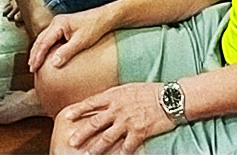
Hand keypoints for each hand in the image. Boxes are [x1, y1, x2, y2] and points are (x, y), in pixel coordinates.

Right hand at [28, 7, 111, 72]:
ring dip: (38, 51)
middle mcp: (56, 23)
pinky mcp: (64, 27)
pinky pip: (50, 38)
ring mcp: (59, 24)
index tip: (33, 68)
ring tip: (34, 63)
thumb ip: (66, 52)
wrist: (105, 17)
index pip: (43, 43)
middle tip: (31, 68)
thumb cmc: (94, 27)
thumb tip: (53, 63)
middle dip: (34, 54)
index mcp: (58, 24)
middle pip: (40, 40)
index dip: (37, 57)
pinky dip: (45, 47)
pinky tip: (45, 54)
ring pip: (43, 38)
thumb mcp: (81, 42)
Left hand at [59, 83, 174, 153]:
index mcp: (114, 96)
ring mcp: (128, 122)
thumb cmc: (149, 91)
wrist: (170, 98)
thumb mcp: (128, 88)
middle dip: (82, 133)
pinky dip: (122, 152)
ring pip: (107, 137)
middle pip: (95, 123)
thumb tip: (101, 102)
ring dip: (96, 147)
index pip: (91, 103)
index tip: (66, 116)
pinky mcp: (139, 133)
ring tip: (88, 153)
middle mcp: (118, 109)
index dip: (78, 110)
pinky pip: (127, 146)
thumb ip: (113, 96)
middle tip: (71, 141)